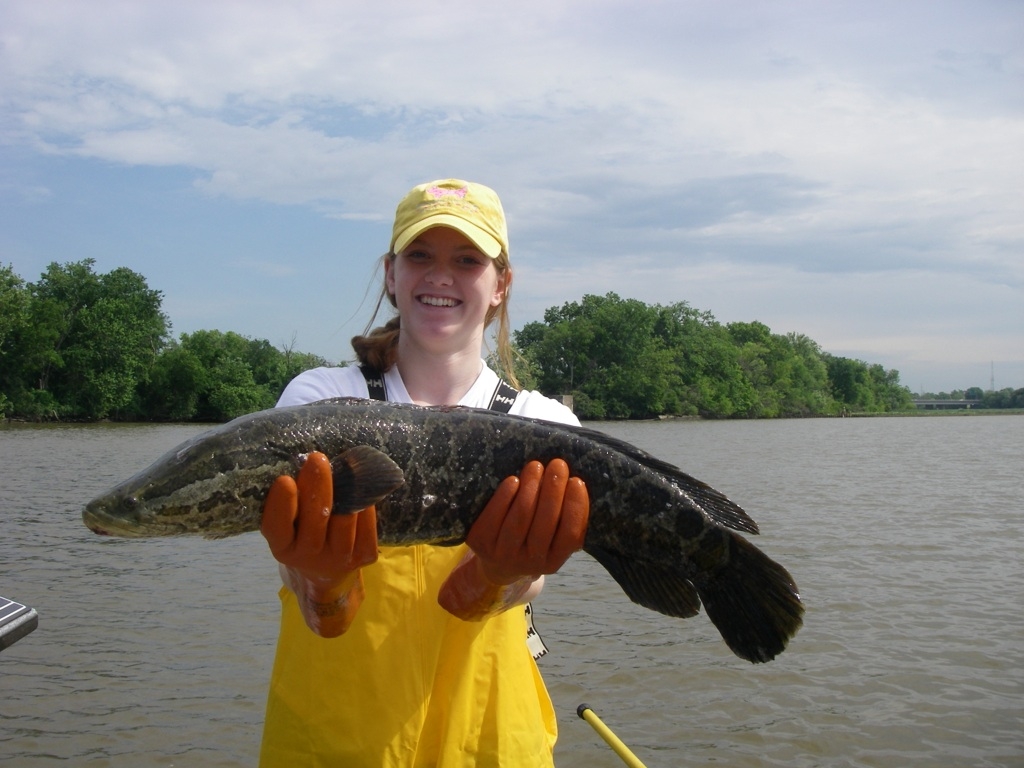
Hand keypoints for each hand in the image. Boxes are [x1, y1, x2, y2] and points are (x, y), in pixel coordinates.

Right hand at [260, 451, 377, 635]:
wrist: (326, 569)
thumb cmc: (302, 532)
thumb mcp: (288, 522)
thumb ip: (292, 500)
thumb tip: (305, 462)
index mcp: (282, 547)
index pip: (278, 527)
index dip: (281, 505)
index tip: (284, 480)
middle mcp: (308, 557)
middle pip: (316, 520)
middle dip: (318, 486)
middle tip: (317, 459)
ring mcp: (339, 559)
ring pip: (345, 519)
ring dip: (346, 490)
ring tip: (345, 467)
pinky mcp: (365, 556)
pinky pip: (367, 524)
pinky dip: (365, 503)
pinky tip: (362, 487)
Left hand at [438, 459, 588, 620]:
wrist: (496, 563)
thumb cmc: (533, 540)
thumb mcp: (553, 539)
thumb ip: (566, 519)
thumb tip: (576, 483)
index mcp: (554, 561)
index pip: (571, 534)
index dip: (576, 506)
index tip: (577, 480)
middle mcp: (530, 563)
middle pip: (545, 522)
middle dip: (553, 489)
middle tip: (558, 464)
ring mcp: (504, 554)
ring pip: (520, 517)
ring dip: (531, 487)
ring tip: (536, 466)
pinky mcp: (481, 543)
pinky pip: (494, 516)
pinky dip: (505, 495)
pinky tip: (514, 480)